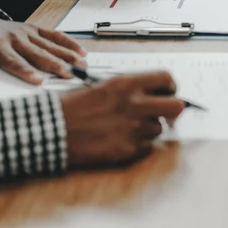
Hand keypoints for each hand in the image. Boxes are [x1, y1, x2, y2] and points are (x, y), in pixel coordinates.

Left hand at [0, 17, 86, 83]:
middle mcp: (14, 37)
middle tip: (69, 75)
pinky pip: (55, 35)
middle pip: (37, 53)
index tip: (39, 81)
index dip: (26, 71)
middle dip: (55, 65)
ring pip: (50, 45)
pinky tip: (81, 51)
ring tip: (81, 65)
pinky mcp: (36, 28)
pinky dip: (69, 43)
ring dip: (68, 56)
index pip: (12, 60)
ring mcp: (27, 32)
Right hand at [61, 71, 184, 166]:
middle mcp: (133, 104)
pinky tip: (120, 139)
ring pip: (159, 128)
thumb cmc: (71, 108)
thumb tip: (153, 92)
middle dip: (173, 110)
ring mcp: (132, 128)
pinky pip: (147, 146)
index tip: (168, 91)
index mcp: (126, 84)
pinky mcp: (127, 149)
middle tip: (164, 113)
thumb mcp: (101, 86)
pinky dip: (138, 145)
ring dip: (148, 128)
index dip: (171, 86)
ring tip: (126, 127)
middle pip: (176, 106)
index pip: (166, 78)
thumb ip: (129, 88)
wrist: (50, 131)